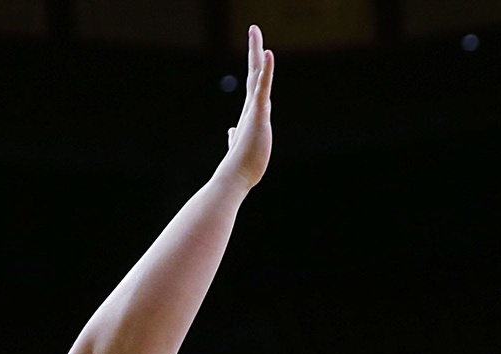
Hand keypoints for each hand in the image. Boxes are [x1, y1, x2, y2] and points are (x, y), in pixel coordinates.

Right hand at [218, 25, 273, 189]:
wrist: (234, 178)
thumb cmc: (240, 167)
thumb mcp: (241, 148)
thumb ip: (235, 138)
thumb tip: (231, 133)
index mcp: (250, 114)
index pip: (254, 85)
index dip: (257, 66)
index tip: (258, 50)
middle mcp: (250, 107)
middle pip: (254, 72)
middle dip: (254, 49)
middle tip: (253, 29)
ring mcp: (253, 109)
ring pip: (256, 75)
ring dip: (256, 51)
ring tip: (255, 31)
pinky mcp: (257, 114)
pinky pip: (262, 88)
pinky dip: (266, 70)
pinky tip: (268, 54)